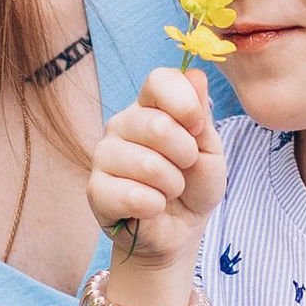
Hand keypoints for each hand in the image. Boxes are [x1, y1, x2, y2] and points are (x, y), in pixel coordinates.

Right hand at [87, 63, 226, 270]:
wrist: (178, 231)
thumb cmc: (194, 185)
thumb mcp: (209, 149)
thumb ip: (201, 115)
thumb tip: (196, 74)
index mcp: (150, 106)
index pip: (160, 80)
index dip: (185, 103)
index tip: (197, 127)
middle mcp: (122, 123)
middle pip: (158, 125)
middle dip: (186, 155)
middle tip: (184, 168)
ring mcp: (103, 155)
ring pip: (149, 165)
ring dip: (173, 186)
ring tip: (168, 191)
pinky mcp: (96, 189)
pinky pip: (134, 195)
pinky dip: (155, 206)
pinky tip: (152, 208)